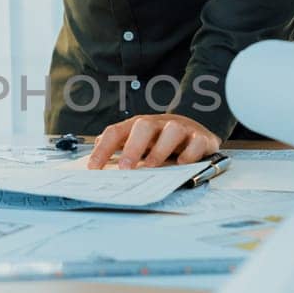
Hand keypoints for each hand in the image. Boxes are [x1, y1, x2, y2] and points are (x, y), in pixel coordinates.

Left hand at [87, 114, 220, 169]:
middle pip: (144, 126)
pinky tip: (181, 164)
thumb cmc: (160, 141)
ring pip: (172, 130)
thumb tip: (92, 162)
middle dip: (133, 147)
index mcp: (138, 126)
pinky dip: (189, 153)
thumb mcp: (138, 143)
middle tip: (124, 168)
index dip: (103, 149)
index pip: (116, 132)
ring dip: (160, 149)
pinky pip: (196, 142)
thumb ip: (118, 149)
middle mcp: (159, 124)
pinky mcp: (201, 138)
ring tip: (151, 167)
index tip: (93, 168)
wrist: (195, 132)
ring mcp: (181, 128)